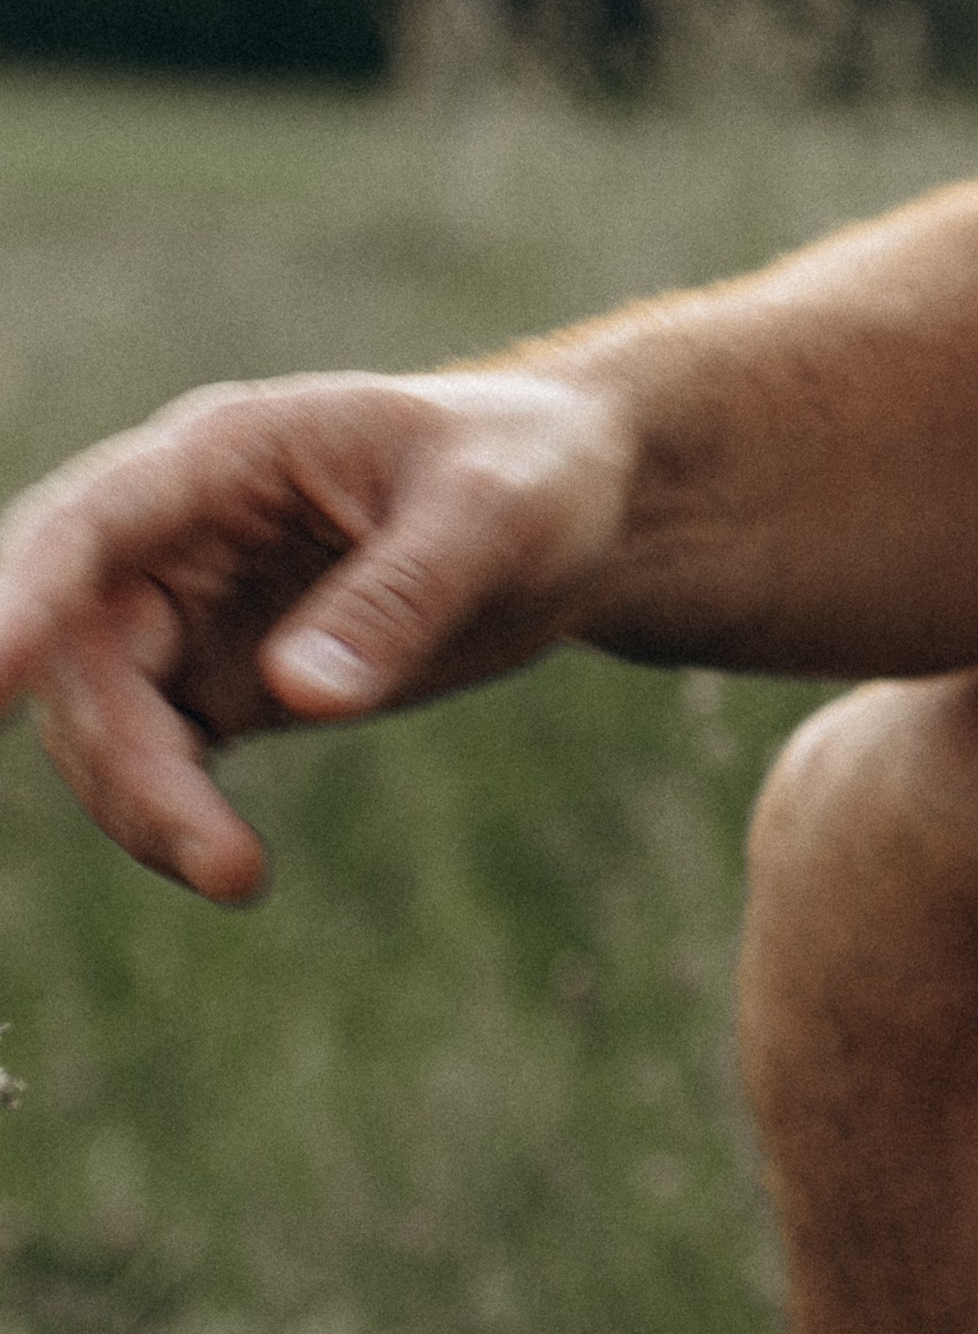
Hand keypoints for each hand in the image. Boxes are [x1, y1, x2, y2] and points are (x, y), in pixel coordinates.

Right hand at [0, 368, 633, 900]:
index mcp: (223, 455)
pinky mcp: (218, 680)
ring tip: (240, 878)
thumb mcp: (492, 519)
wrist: (567, 511)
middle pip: (80, 647)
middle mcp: (178, 531)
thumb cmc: (530, 475)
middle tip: (222, 862)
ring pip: (104, 718)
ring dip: (145, 806)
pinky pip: (155, 756)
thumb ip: (397, 598)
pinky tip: (235, 867)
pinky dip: (173, 817)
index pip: (91, 525)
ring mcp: (188, 609)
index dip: (20, 598)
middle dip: (122, 760)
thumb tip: (298, 694)